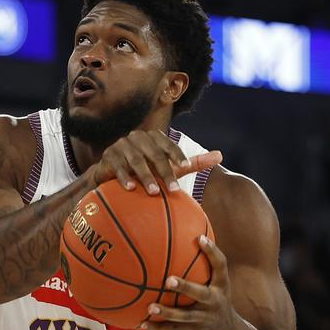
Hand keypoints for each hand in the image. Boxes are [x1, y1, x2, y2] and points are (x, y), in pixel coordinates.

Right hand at [87, 129, 222, 195]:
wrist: (112, 174)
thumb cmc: (147, 171)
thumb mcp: (170, 166)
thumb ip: (194, 163)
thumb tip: (221, 155)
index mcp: (153, 137)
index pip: (167, 144)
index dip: (176, 154)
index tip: (186, 167)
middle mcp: (136, 137)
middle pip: (153, 154)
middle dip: (164, 172)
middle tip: (174, 190)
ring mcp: (120, 145)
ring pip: (135, 161)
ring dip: (145, 177)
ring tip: (153, 193)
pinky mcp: (108, 156)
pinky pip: (117, 167)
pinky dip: (123, 177)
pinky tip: (130, 188)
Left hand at [141, 235, 240, 329]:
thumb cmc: (213, 297)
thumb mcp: (215, 282)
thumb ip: (202, 263)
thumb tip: (179, 233)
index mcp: (220, 285)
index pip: (221, 265)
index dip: (212, 252)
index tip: (200, 238)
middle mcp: (214, 301)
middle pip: (200, 293)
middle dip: (185, 287)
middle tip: (168, 280)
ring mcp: (204, 318)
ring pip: (184, 316)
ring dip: (166, 311)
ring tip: (150, 307)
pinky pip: (173, 329)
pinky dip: (157, 326)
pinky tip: (141, 322)